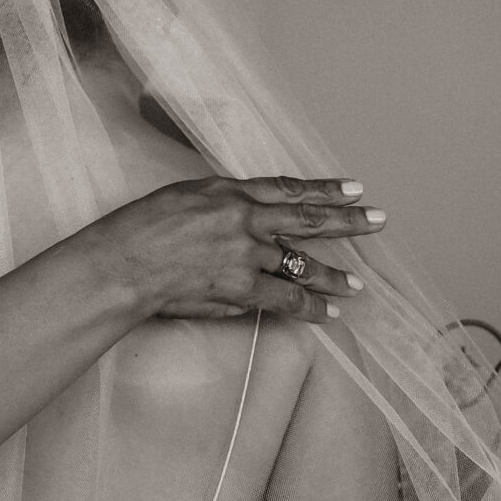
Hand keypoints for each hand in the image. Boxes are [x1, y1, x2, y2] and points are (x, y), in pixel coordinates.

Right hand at [92, 176, 382, 325]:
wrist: (123, 262)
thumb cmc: (140, 229)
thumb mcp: (183, 197)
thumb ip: (219, 204)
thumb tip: (246, 215)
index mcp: (231, 191)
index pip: (289, 188)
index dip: (324, 189)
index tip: (353, 188)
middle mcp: (245, 218)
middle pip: (307, 218)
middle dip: (347, 219)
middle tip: (378, 220)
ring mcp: (245, 253)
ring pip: (301, 263)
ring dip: (333, 275)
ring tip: (357, 285)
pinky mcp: (240, 286)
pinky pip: (284, 297)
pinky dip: (309, 306)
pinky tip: (328, 312)